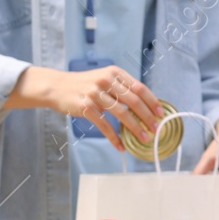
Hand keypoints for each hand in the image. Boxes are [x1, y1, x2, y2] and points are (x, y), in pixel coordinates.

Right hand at [7, 64, 164, 150]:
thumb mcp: (105, 78)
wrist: (58, 87)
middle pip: (134, 101)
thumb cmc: (85, 85)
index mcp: (115, 73)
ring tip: (143, 138)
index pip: (139, 87)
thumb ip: (122, 88)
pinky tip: (121, 146)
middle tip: (156, 129)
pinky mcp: (86, 107)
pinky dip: (114, 137)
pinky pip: (104, 125)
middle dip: (148, 117)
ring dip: (135, 128)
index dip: (152, 101)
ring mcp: (95, 94)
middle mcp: (106, 81)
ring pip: (121, 114)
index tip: (161, 113)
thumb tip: (146, 105)